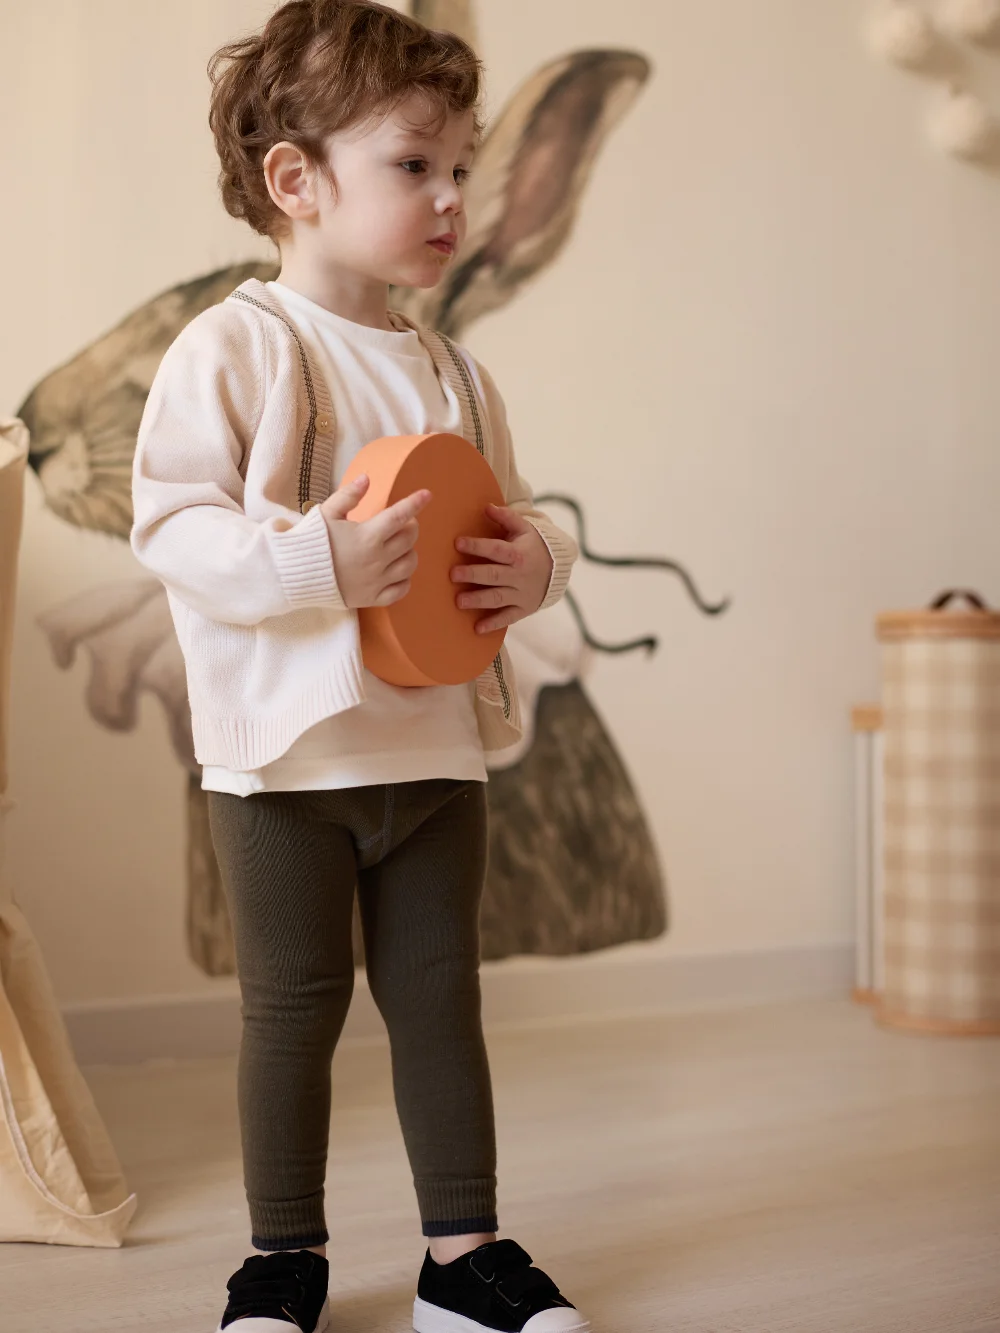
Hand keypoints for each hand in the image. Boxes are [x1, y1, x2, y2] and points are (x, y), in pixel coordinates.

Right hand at [321, 474, 431, 608]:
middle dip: (410, 527)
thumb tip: (366, 478)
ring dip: (409, 552)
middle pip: (409, 540)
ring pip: (410, 564)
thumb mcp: (326, 513)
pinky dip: (404, 580)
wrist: (293, 575)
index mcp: (367, 536)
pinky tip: (394, 571)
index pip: (399, 516)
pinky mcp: (373, 598)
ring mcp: (377, 581)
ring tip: (396, 547)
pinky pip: (402, 590)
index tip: (427, 495)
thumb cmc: (310, 541)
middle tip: (400, 524)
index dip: (415, 503)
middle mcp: (376, 559)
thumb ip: (348, 496)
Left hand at [451, 504, 553, 633]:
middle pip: (494, 575)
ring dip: (478, 600)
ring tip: (459, 601)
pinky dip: (493, 624)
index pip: (496, 550)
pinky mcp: (523, 609)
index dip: (478, 546)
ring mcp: (521, 594)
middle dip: (473, 574)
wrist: (559, 570)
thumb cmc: (534, 546)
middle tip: (453, 574)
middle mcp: (519, 575)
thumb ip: (506, 518)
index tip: (458, 543)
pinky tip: (477, 629)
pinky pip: (507, 618)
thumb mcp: (524, 529)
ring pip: (498, 597)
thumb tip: (486, 506)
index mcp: (518, 554)